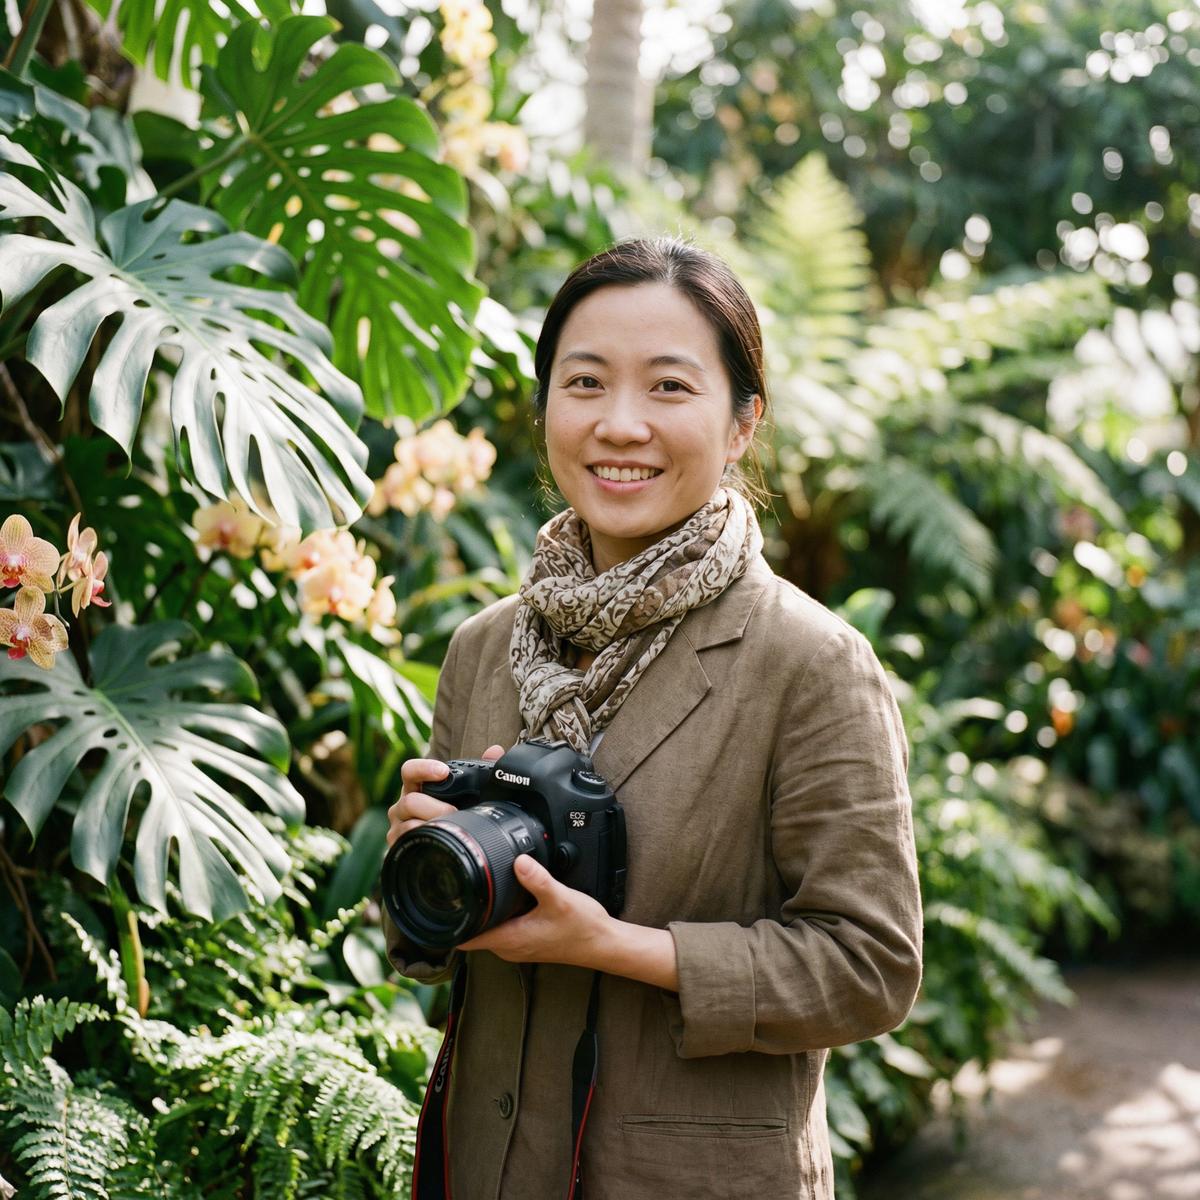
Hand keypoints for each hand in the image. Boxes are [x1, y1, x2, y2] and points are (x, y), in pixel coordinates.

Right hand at [386, 743, 503, 846]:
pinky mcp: (399, 844)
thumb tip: (495, 750)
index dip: (424, 768)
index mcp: (416, 786)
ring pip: (408, 823)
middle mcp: (403, 804)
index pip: (410, 771)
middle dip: (435, 807)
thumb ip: (480, 769)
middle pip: (410, 801)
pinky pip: (405, 842)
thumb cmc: (450, 810)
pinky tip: (436, 841)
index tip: (444, 771)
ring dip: (430, 825)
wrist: (437, 842)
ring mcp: (399, 825)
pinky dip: (422, 841)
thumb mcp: (463, 791)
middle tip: (454, 811)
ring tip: (449, 828)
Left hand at [458, 854, 612, 967]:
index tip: (437, 904)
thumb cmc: (583, 929)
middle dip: (464, 910)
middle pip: (472, 930)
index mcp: (510, 940)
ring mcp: (517, 944)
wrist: (603, 943)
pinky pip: (503, 925)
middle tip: (455, 883)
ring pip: (488, 927)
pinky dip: (499, 912)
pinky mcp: (527, 938)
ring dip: (483, 910)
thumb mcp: (560, 899)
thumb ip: (538, 880)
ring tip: (479, 886)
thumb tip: (518, 861)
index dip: (447, 924)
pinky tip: (507, 894)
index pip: (464, 938)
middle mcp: (509, 946)